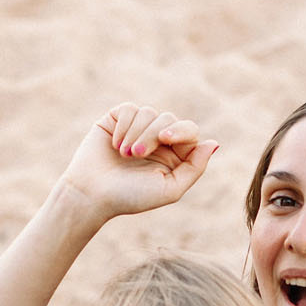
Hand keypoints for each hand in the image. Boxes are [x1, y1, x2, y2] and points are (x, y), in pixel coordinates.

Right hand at [54, 103, 219, 220]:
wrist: (91, 194)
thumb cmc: (131, 197)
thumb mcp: (170, 189)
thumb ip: (195, 167)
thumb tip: (214, 143)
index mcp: (174, 156)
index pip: (190, 131)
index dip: (181, 130)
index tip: (165, 138)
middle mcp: (158, 140)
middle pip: (169, 119)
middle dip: (153, 134)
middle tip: (135, 155)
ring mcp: (137, 129)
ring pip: (149, 113)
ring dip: (137, 134)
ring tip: (124, 154)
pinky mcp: (117, 120)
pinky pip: (130, 109)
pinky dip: (124, 126)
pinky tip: (114, 144)